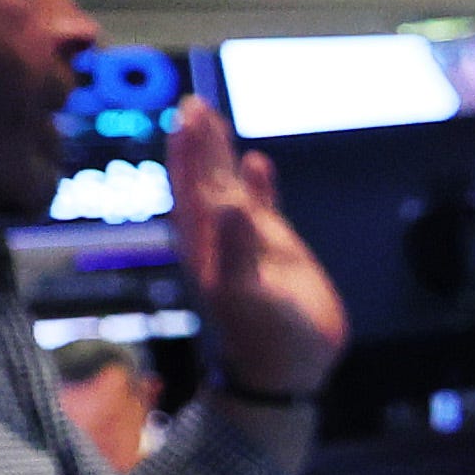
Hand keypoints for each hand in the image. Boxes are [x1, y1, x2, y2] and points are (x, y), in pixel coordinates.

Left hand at [162, 103, 346, 406]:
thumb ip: (238, 250)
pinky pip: (263, 207)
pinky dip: (259, 184)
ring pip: (228, 187)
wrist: (287, 370)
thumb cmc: (265, 338)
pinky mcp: (275, 252)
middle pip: (204, 179)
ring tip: (211, 117)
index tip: (186, 116)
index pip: (193, 188)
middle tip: (191, 103)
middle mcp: (220, 237)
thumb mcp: (247, 297)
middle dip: (198, 143)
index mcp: (206, 245)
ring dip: (220, 154)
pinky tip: (258, 162)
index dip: (189, 153)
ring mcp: (247, 242)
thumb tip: (230, 204)